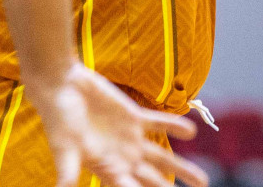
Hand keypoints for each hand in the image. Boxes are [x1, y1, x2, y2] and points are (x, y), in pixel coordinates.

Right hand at [27, 63, 208, 186]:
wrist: (61, 86)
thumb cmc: (58, 120)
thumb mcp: (64, 147)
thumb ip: (67, 171)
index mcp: (106, 169)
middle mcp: (122, 158)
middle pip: (153, 181)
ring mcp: (130, 138)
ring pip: (162, 158)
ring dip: (183, 168)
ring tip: (203, 181)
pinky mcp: (134, 116)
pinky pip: (160, 123)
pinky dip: (176, 126)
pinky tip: (192, 132)